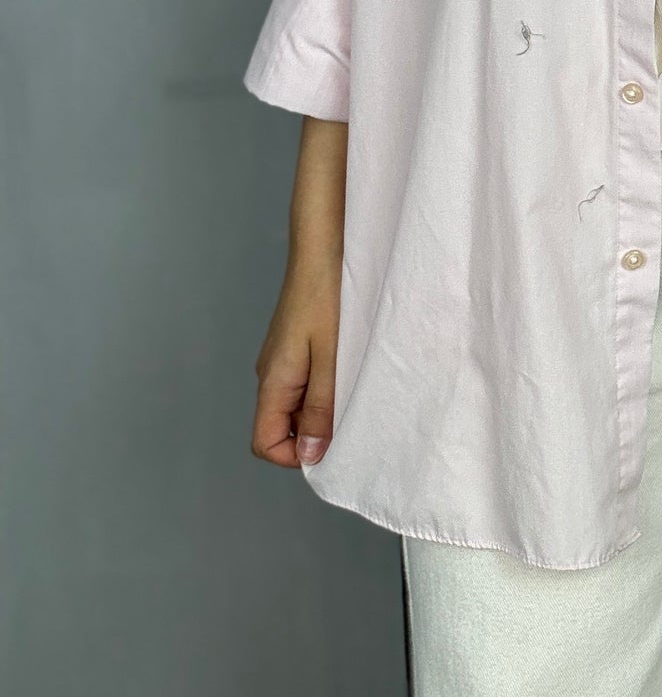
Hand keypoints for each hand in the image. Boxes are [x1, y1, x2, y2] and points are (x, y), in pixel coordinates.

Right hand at [251, 115, 346, 468]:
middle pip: (283, 426)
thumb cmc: (328, 293)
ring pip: (300, 402)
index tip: (335, 443)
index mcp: (274, 380)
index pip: (266, 442)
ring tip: (359, 385)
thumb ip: (323, 407)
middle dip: (317, 431)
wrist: (325, 242)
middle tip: (356, 413)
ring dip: (328, 405)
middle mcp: (273, 372)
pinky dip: (330, 382)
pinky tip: (355, 365)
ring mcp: (285, 355)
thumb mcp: (333, 357)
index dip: (297, 454)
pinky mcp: (299, 341)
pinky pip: (309, 378)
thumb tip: (313, 454)